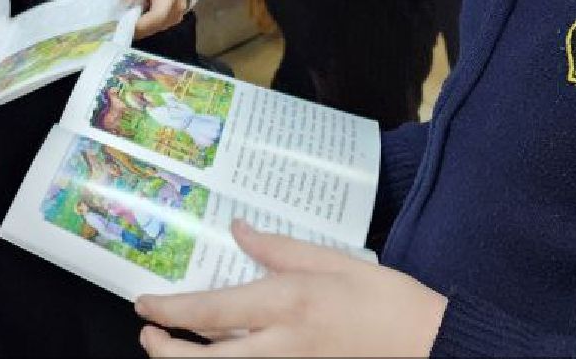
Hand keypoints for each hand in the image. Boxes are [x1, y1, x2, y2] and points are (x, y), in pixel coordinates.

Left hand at [123, 0, 195, 37]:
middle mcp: (176, 9)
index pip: (157, 15)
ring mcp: (176, 16)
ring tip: (124, 15)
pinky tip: (135, 14)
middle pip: (154, 26)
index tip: (121, 24)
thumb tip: (123, 0)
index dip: (139, 24)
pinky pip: (156, 26)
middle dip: (134, 27)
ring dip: (138, 26)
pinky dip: (143, 24)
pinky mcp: (172, 19)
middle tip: (115, 21)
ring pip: (153, 29)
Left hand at [136, 221, 446, 356]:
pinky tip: (221, 356)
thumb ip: (279, 248)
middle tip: (150, 335)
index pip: (209, 314)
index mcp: (287, 304)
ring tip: (174, 349)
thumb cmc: (388, 301)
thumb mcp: (333, 262)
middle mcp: (282, 346)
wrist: (432, 347)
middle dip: (165, 352)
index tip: (144, 305)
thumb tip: (239, 229)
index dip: (168, 313)